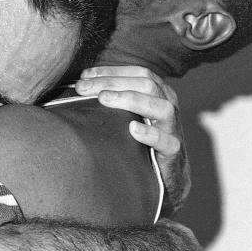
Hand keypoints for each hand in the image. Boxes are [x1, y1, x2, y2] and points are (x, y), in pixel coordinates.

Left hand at [76, 65, 190, 213]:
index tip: (84, 75)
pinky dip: (150, 133)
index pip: (138, 73)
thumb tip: (78, 87)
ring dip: (130, 99)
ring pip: (161, 107)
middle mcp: (167, 106)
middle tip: (83, 88)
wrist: (165, 179)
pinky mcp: (173, 152)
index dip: (111, 71)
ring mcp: (172, 128)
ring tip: (104, 99)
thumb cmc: (139, 142)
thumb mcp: (127, 117)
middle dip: (112, 82)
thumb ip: (111, 101)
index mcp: (158, 94)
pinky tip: (132, 130)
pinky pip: (166, 141)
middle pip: (146, 84)